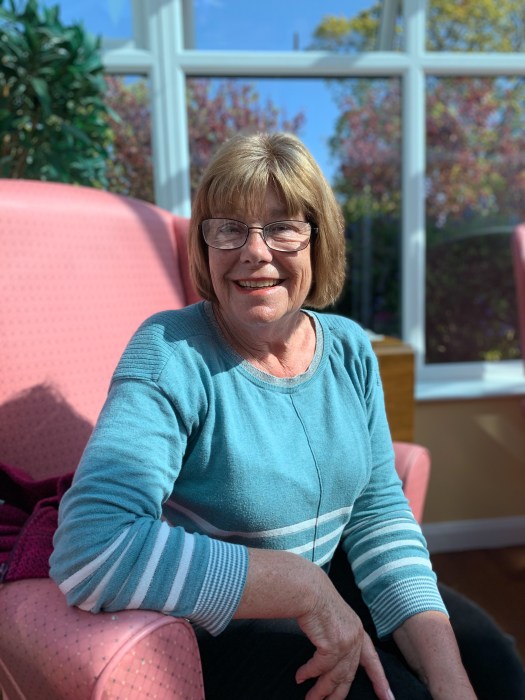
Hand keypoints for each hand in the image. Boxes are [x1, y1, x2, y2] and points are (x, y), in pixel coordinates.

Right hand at [295, 573, 393, 699]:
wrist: (308, 588)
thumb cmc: (317, 598)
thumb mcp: (335, 617)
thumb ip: (338, 634)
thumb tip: (331, 654)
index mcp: (358, 631)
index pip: (372, 660)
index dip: (380, 680)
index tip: (388, 698)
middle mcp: (355, 638)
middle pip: (348, 675)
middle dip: (337, 694)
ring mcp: (346, 642)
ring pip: (334, 676)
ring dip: (320, 691)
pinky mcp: (332, 645)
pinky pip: (319, 668)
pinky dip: (308, 674)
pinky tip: (300, 677)